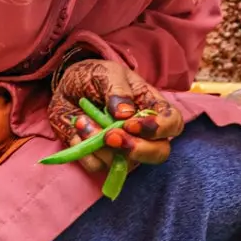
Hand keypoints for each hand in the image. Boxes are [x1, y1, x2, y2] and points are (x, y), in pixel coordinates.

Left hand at [49, 55, 183, 176]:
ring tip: (82, 121)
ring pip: (125, 164)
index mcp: (153, 108)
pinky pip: (98, 166)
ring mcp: (124, 148)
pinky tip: (77, 129)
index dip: (158, 129)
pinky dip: (84, 151)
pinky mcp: (101, 157)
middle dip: (136, 149)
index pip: (173, 124)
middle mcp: (144, 133)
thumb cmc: (96, 76)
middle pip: (158, 153)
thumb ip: (118, 91)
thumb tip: (125, 114)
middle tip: (110, 136)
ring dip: (101, 147)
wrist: (67, 85)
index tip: (130, 124)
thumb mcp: (107, 74)